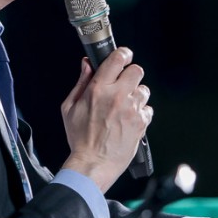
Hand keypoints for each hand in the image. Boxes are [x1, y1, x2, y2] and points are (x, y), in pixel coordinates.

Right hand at [60, 48, 151, 191]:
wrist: (94, 164)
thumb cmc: (81, 139)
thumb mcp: (70, 108)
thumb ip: (81, 82)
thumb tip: (86, 64)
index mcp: (98, 89)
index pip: (117, 58)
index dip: (122, 54)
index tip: (122, 57)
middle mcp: (117, 96)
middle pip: (136, 70)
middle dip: (130, 75)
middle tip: (123, 84)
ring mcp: (131, 109)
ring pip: (144, 89)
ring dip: (136, 95)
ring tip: (125, 106)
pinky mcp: (141, 122)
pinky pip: (148, 108)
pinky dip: (141, 112)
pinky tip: (129, 119)